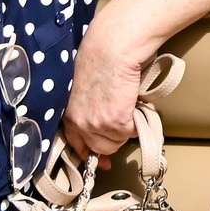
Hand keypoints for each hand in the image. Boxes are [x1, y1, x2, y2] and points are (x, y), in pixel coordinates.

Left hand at [62, 23, 149, 157]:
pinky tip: (137, 102)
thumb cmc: (101, 58)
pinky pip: (133, 132)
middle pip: (101, 148)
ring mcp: (97, 124)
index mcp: (69, 113)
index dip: (91, 153)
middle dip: (115, 137)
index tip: (102, 162)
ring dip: (128, 127)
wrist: (112, 49)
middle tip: (125, 122)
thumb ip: (88, 106)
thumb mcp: (84, 87)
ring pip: (119, 141)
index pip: (77, 145)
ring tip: (130, 106)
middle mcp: (79, 123)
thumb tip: (103, 118)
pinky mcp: (116, 121)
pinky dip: (139, 119)